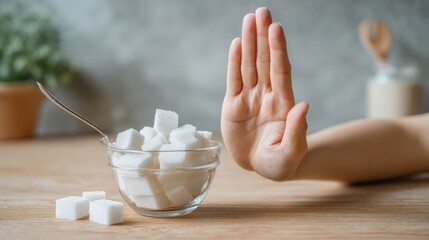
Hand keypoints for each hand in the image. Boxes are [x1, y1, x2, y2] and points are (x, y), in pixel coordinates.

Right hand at [221, 7, 308, 180]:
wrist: (262, 167)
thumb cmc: (281, 163)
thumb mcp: (291, 153)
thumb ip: (297, 131)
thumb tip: (303, 105)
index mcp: (283, 104)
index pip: (280, 71)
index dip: (278, 50)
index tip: (276, 29)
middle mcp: (266, 96)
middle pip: (264, 61)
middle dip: (263, 37)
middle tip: (262, 12)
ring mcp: (249, 99)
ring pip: (248, 65)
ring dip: (248, 42)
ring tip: (249, 19)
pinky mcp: (233, 106)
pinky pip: (233, 80)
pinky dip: (234, 62)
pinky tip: (236, 44)